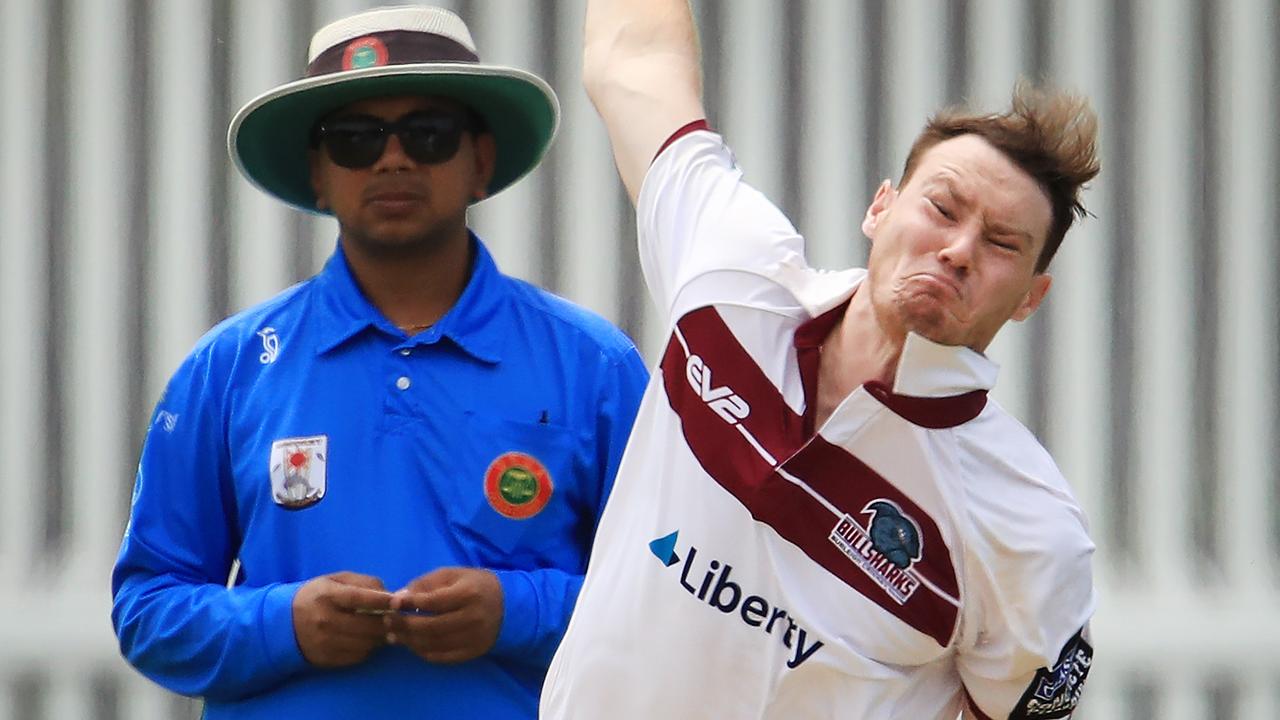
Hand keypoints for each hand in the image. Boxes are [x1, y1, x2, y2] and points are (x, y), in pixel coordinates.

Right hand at [292, 571, 392, 667]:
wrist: (284, 623)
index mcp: (328, 596)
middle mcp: (326, 620)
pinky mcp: (327, 658)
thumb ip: (364, 583)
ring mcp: (326, 642)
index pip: (359, 599)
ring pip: (366, 643)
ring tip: (382, 628)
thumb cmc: (317, 596)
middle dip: (388, 622)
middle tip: (396, 618)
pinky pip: (358, 656)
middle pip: (367, 625)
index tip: (399, 602)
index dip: (382, 601)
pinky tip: (366, 639)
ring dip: (380, 637)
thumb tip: (390, 595)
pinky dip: (368, 648)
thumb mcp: (336, 580)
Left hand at [383, 567, 503, 664]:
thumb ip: (426, 583)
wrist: (508, 606)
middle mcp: (472, 618)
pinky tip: (412, 644)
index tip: (393, 602)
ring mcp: (473, 638)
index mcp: (468, 594)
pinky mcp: (473, 652)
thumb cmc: (475, 585)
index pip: (432, 602)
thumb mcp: (453, 575)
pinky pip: (442, 657)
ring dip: (409, 641)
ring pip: (433, 644)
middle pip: (430, 627)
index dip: (409, 603)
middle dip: (404, 625)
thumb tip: (400, 598)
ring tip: (394, 635)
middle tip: (388, 621)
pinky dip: (423, 652)